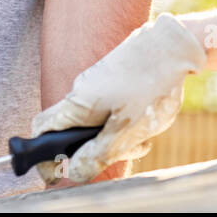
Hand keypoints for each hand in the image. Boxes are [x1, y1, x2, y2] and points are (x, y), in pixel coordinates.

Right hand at [31, 13, 205, 185]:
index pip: (41, 129)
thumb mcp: (127, 130)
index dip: (43, 156)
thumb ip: (97, 154)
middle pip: (72, 130)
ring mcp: (97, 82)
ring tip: (143, 135)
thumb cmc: (151, 86)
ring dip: (115, 136)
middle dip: (94, 149)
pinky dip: (125, 121)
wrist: (175, 45)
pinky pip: (111, 108)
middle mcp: (81, 90)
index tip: (60, 172)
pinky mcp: (113, 78)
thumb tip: (72, 171)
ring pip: (96, 121)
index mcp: (77, 103)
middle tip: (123, 150)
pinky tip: (147, 119)